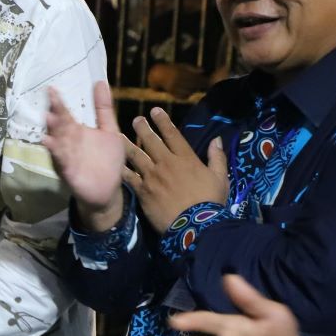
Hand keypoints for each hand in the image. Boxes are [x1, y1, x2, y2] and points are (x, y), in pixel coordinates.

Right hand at [45, 81, 125, 231]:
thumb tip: (100, 82)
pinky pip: (60, 159)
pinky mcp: (68, 170)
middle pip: (60, 125)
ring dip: (53, 130)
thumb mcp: (110, 131)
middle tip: (50, 98)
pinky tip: (48, 142)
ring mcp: (67, 155)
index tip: (52, 88)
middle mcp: (69, 141)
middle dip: (56, 112)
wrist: (107, 190)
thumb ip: (104, 109)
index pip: (66, 114)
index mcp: (77, 131)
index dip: (59, 102)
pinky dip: (55, 151)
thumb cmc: (107, 160)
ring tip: (49, 117)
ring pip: (58, 140)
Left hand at [125, 107, 227, 233]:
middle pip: (151, 141)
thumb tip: (217, 139)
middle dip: (143, 128)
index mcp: (186, 158)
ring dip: (127, 144)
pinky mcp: (142, 191)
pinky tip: (114, 163)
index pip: (173, 134)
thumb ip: (217, 157)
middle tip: (137, 119)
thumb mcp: (220, 178)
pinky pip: (129, 177)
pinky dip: (121, 169)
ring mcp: (152, 176)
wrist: (195, 225)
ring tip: (118, 135)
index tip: (155, 111)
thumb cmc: (210, 201)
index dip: (163, 121)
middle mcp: (166, 163)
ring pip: (136, 155)